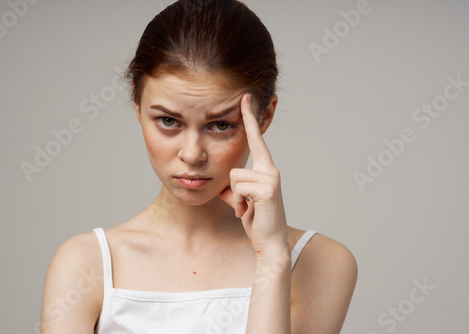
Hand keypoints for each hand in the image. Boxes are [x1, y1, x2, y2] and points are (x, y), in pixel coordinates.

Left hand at [219, 93, 287, 254]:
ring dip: (235, 198)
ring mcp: (270, 178)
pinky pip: (238, 188)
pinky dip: (238, 204)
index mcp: (266, 169)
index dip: (249, 118)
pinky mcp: (267, 189)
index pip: (256, 139)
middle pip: (234, 167)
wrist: (269, 242)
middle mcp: (271, 170)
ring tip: (248, 210)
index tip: (245, 97)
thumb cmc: (256, 220)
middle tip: (247, 206)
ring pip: (234, 178)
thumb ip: (233, 186)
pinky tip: (249, 213)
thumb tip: (222, 183)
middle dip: (233, 190)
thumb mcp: (241, 199)